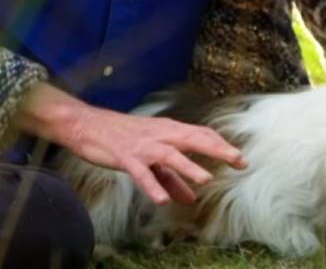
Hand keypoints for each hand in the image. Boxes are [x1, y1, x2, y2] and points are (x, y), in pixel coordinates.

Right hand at [64, 105, 245, 205]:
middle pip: (192, 139)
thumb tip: (191, 200)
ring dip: (187, 166)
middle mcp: (158, 134)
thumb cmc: (120, 138)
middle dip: (217, 150)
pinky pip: (140, 172)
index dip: (220, 145)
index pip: (199, 134)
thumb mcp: (149, 158)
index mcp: (166, 130)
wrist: (86, 125)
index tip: (240, 159)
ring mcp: (142, 145)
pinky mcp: (124, 156)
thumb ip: (171, 179)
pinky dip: (151, 184)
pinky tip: (161, 199)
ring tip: (205, 179)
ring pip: (169, 155)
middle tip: (239, 161)